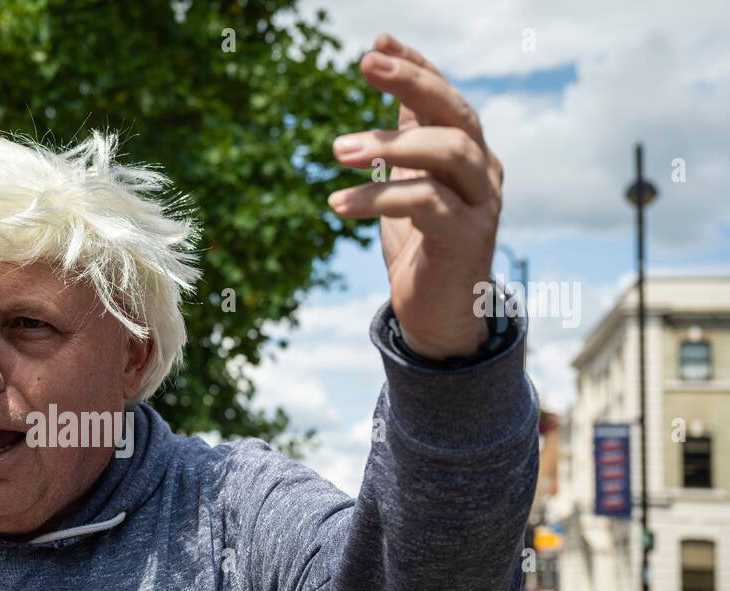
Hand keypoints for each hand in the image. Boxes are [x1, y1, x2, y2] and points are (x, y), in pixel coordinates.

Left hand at [329, 34, 502, 360]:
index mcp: (470, 154)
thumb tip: (396, 99)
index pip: (446, 98)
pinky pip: (424, 203)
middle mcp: (484, 172)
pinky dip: (378, 198)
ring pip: (446, 152)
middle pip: (455, 113)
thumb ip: (408, 146)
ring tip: (337, 151)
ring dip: (388, 146)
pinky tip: (337, 205)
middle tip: (364, 65)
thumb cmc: (422, 251)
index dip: (416, 66)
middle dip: (411, 82)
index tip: (378, 42)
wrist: (439, 317)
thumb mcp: (410, 189)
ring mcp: (482, 205)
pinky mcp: (467, 238)